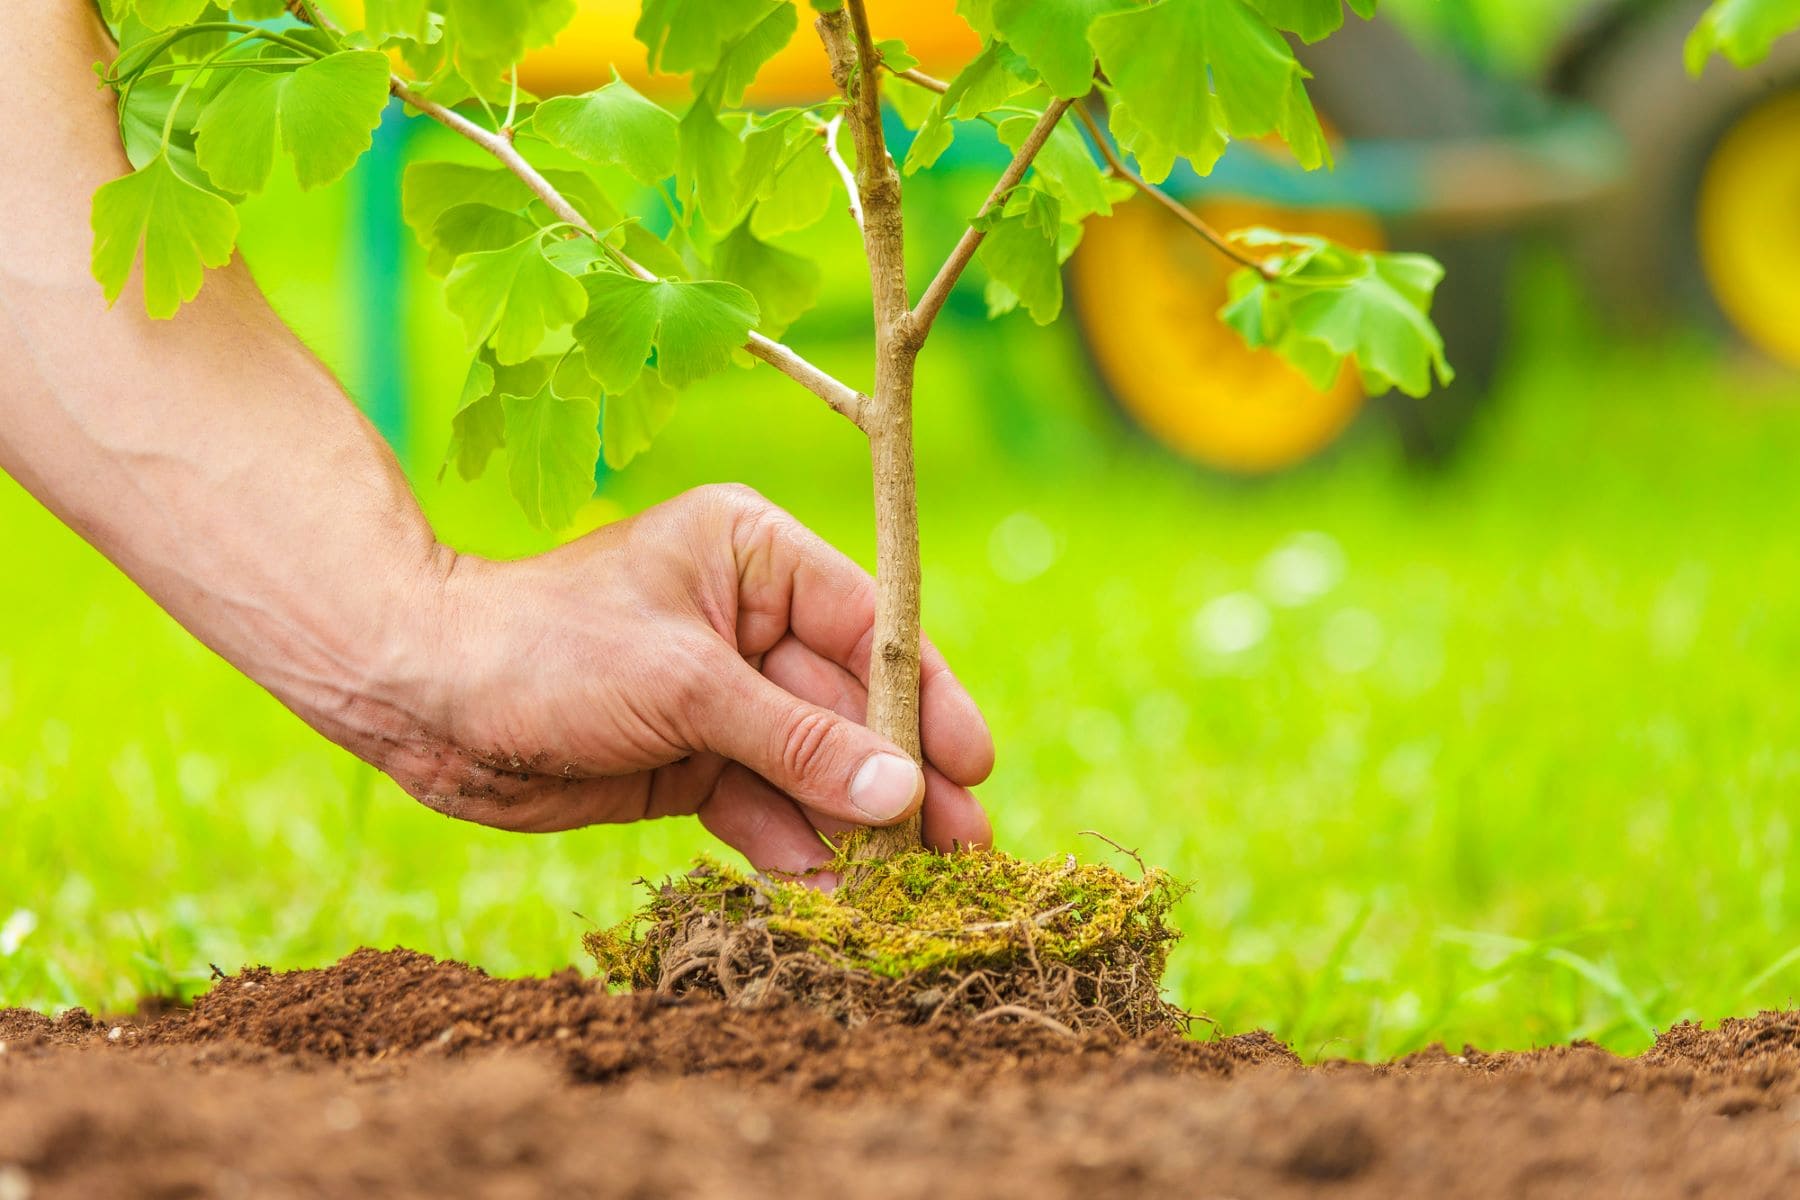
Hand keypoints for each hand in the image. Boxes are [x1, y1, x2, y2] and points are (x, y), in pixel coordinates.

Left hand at [380, 484, 993, 879]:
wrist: (422, 700)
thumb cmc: (551, 650)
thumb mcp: (687, 688)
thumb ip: (799, 743)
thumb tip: (903, 793)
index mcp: (755, 554)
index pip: (870, 624)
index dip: (927, 696)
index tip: (974, 763)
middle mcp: (749, 617)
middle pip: (851, 704)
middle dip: (897, 776)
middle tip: (962, 847)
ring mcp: (721, 692)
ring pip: (811, 762)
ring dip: (851, 823)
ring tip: (904, 885)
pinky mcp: (691, 754)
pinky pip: (761, 800)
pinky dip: (790, 843)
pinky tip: (828, 889)